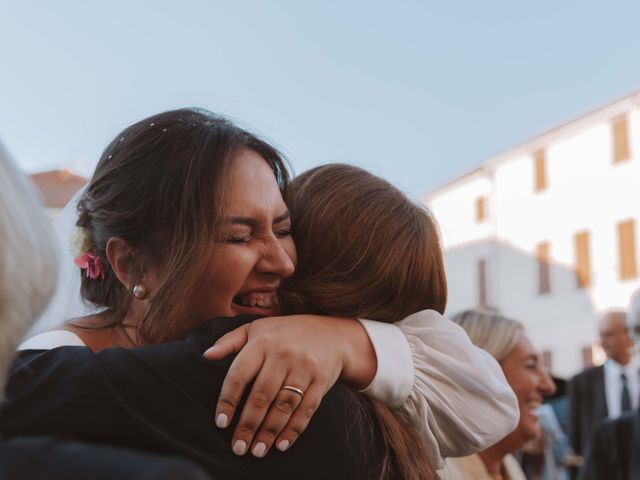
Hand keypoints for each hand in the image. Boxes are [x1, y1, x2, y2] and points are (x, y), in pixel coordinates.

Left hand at [203, 315, 375, 457]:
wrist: (331, 333)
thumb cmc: (285, 333)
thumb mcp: (256, 328)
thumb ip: (230, 341)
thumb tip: (206, 355)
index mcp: (262, 342)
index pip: (240, 374)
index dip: (228, 401)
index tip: (220, 423)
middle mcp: (283, 354)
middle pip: (262, 395)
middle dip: (248, 424)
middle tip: (238, 447)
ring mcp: (304, 367)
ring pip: (283, 405)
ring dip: (269, 431)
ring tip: (257, 450)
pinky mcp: (321, 380)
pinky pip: (306, 409)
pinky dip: (294, 429)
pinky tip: (281, 444)